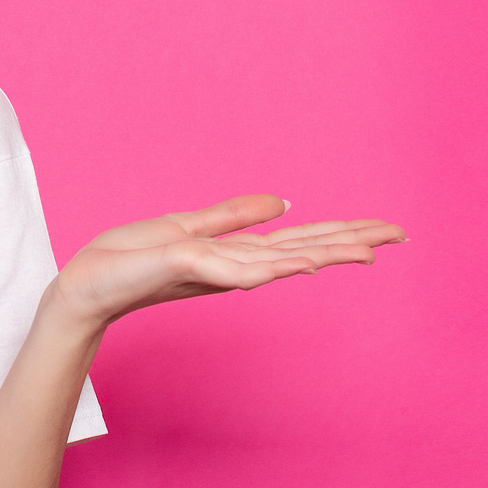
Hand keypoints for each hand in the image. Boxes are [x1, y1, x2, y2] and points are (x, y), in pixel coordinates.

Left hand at [53, 194, 406, 327]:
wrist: (86, 285)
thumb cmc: (129, 260)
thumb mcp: (187, 227)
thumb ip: (234, 216)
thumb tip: (283, 202)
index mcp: (235, 253)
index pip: (300, 240)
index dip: (342, 233)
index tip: (386, 230)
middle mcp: (233, 266)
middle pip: (304, 250)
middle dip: (351, 242)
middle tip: (401, 235)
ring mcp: (215, 272)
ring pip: (282, 260)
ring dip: (327, 253)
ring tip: (370, 250)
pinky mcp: (189, 269)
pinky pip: (240, 268)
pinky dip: (275, 266)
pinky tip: (306, 263)